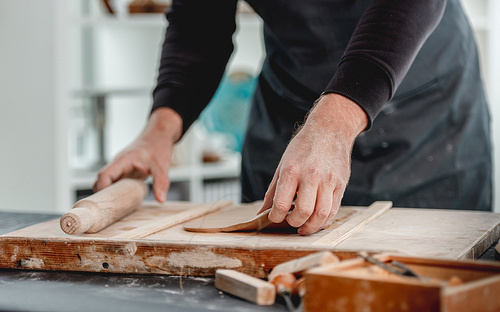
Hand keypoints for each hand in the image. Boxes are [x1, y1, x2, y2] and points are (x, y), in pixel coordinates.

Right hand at [93, 108, 182, 202]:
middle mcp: (118, 164)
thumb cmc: (158, 146)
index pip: (104, 174)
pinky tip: (122, 202)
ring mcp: (120, 168)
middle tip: (109, 211)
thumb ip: (161, 182)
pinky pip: (114, 183)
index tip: (107, 202)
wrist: (159, 135)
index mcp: (123, 160)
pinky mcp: (124, 171)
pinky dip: (115, 192)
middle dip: (102, 195)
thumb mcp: (162, 166)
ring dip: (108, 194)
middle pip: (100, 180)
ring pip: (106, 182)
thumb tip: (161, 200)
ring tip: (114, 209)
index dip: (103, 189)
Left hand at [258, 94, 367, 234]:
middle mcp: (311, 176)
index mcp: (292, 171)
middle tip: (290, 223)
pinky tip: (316, 221)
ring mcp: (328, 181)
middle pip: (303, 212)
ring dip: (311, 227)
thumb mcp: (283, 165)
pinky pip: (333, 210)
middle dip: (294, 224)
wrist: (330, 129)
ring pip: (321, 215)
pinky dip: (323, 221)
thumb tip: (261, 214)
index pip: (282, 204)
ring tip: (303, 228)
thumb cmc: (303, 147)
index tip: (275, 218)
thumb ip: (272, 192)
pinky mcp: (340, 184)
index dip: (276, 217)